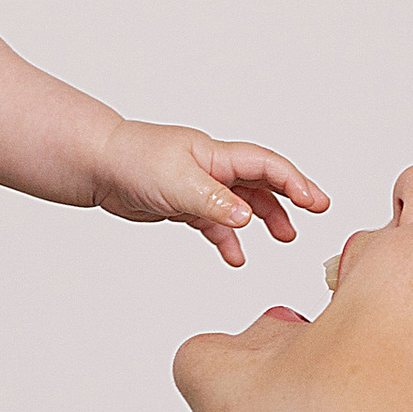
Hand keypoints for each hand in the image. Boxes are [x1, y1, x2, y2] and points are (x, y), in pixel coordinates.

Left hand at [91, 120, 328, 268]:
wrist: (97, 167)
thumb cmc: (133, 161)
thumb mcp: (179, 183)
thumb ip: (214, 201)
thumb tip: (248, 217)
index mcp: (216, 155)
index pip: (267, 166)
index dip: (295, 182)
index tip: (315, 203)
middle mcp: (212, 168)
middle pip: (262, 181)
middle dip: (291, 196)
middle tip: (315, 212)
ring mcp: (199, 186)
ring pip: (242, 203)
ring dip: (265, 218)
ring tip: (284, 237)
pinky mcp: (183, 204)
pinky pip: (215, 223)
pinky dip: (228, 239)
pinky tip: (236, 256)